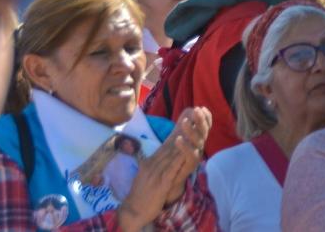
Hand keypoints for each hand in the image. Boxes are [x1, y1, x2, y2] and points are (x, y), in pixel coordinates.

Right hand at [116, 108, 210, 229]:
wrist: (133, 210)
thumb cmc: (142, 192)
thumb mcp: (147, 173)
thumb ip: (153, 162)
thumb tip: (159, 152)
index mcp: (152, 161)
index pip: (166, 143)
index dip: (177, 129)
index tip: (186, 117)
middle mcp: (153, 164)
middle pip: (170, 144)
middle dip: (181, 129)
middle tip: (191, 115)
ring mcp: (157, 173)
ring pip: (171, 155)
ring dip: (181, 141)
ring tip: (191, 127)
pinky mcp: (160, 184)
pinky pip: (170, 171)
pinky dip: (176, 161)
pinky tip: (183, 153)